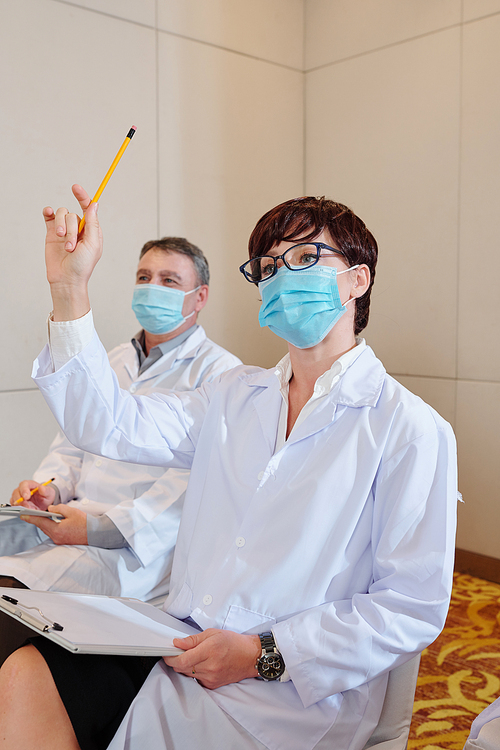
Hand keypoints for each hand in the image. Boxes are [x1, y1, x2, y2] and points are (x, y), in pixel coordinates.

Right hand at [10, 480, 55, 510]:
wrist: (44, 502)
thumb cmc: (45, 495)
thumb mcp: (49, 492)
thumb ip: (46, 490)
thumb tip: (41, 488)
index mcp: (29, 484)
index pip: (24, 484)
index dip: (24, 490)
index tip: (26, 497)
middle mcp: (22, 490)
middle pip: (16, 493)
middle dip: (21, 501)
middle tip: (27, 507)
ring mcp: (18, 497)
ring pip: (14, 501)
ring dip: (20, 506)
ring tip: (30, 510)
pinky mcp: (17, 504)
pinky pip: (15, 507)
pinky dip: (20, 510)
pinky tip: (27, 512)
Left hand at [20, 505, 87, 544]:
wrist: (95, 533)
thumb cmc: (85, 523)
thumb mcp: (71, 511)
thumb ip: (58, 508)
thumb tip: (50, 508)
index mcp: (57, 529)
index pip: (40, 522)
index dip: (30, 517)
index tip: (22, 514)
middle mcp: (56, 537)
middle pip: (42, 526)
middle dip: (37, 519)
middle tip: (29, 513)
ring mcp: (59, 540)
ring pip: (47, 529)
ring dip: (44, 522)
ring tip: (41, 515)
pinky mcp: (62, 541)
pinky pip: (52, 532)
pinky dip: (50, 526)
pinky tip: (52, 521)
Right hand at [43, 184, 102, 320]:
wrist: (66, 279)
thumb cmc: (82, 265)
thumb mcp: (93, 244)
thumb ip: (93, 223)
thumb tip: (94, 204)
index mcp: (91, 230)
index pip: (88, 208)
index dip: (83, 196)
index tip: (75, 187)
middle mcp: (78, 228)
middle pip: (72, 214)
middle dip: (71, 229)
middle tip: (71, 246)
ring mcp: (64, 230)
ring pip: (61, 215)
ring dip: (62, 228)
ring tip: (63, 244)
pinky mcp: (51, 233)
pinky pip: (49, 216)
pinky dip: (48, 213)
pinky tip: (47, 214)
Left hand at [163, 629, 260, 689]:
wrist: (250, 656)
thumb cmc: (234, 643)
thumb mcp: (213, 633)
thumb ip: (193, 639)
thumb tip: (178, 643)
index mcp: (209, 651)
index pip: (182, 660)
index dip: (170, 658)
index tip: (166, 653)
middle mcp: (210, 666)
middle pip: (182, 668)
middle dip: (176, 661)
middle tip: (176, 652)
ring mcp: (211, 677)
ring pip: (188, 674)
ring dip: (184, 666)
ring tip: (191, 656)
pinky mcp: (213, 684)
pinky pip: (196, 679)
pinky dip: (194, 672)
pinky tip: (200, 664)